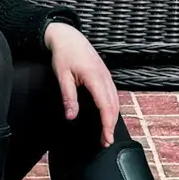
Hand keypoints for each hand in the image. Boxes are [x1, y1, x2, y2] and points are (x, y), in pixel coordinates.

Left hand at [43, 21, 120, 146]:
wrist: (68, 37)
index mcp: (95, 77)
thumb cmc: (64, 54)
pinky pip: (113, 95)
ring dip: (113, 118)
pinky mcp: (105, 76)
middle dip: (111, 125)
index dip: (107, 124)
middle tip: (106, 142)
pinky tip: (108, 117)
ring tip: (107, 133)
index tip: (106, 137)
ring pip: (115, 101)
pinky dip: (112, 108)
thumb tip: (71, 116)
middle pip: (114, 106)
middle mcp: (105, 77)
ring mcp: (107, 76)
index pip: (105, 106)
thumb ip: (69, 97)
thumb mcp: (62, 76)